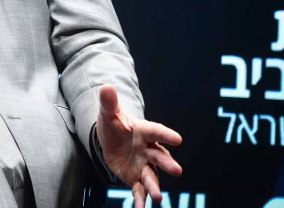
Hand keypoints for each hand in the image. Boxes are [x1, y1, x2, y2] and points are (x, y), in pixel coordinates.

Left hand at [97, 85, 181, 207]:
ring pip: (152, 176)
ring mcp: (144, 165)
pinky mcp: (136, 178)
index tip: (178, 139)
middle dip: (167, 163)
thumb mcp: (108, 113)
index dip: (166, 135)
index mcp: (144, 131)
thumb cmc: (114, 125)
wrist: (110, 141)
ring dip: (155, 186)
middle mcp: (148, 150)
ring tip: (157, 197)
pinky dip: (140, 199)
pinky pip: (139, 190)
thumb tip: (105, 87)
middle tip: (177, 170)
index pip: (156, 131)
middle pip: (160, 156)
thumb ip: (109, 102)